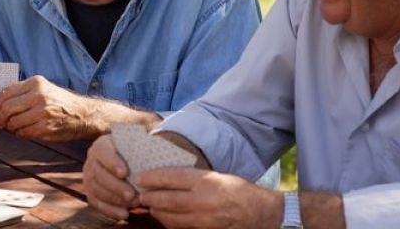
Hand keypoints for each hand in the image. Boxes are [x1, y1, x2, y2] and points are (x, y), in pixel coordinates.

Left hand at [0, 75, 99, 140]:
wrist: (83, 115)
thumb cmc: (59, 102)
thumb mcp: (43, 89)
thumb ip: (22, 92)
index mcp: (36, 83)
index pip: (5, 93)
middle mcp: (39, 95)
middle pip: (6, 108)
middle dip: (0, 118)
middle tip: (2, 123)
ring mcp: (43, 112)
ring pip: (13, 122)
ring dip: (11, 128)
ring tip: (16, 127)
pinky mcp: (46, 127)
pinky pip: (23, 133)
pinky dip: (20, 134)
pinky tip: (26, 131)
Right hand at [83, 134, 137, 219]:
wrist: (127, 163)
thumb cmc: (135, 153)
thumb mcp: (137, 144)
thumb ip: (142, 143)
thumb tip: (151, 140)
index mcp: (102, 145)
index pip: (103, 152)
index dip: (112, 162)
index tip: (125, 173)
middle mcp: (92, 160)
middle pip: (99, 174)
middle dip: (116, 186)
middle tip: (132, 195)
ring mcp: (89, 177)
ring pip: (96, 189)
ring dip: (114, 199)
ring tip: (133, 204)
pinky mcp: (90, 192)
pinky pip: (96, 203)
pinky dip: (110, 210)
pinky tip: (124, 214)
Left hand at [135, 167, 279, 228]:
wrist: (261, 214)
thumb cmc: (239, 191)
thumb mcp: (217, 176)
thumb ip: (194, 178)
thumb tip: (168, 177)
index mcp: (206, 181)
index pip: (171, 177)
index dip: (152, 178)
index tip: (140, 177)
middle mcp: (202, 200)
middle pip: (166, 199)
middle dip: (149, 197)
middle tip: (139, 194)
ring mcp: (203, 219)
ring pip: (170, 217)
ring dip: (156, 211)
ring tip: (149, 206)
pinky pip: (180, 227)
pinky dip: (169, 222)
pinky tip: (163, 218)